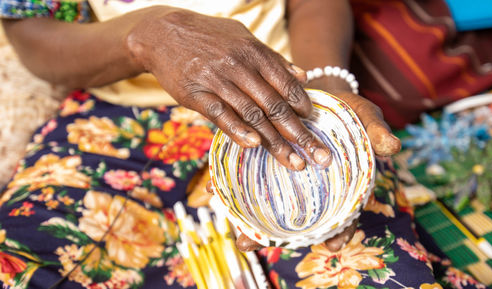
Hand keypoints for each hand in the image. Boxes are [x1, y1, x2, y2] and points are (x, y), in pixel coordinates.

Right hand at [126, 7, 331, 169]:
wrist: (163, 32)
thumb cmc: (208, 37)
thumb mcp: (243, 38)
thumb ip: (274, 59)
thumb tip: (303, 76)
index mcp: (255, 53)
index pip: (286, 84)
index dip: (302, 105)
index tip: (314, 123)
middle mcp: (240, 67)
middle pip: (275, 105)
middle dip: (299, 133)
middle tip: (318, 155)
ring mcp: (218, 81)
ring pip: (253, 115)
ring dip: (276, 142)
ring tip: (294, 162)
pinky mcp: (197, 94)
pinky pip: (221, 115)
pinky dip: (238, 130)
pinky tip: (254, 145)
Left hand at [206, 84, 400, 251]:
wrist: (320, 92)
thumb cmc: (348, 111)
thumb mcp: (365, 117)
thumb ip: (375, 132)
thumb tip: (393, 147)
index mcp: (342, 182)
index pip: (344, 211)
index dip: (339, 229)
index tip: (330, 245)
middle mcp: (314, 185)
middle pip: (304, 217)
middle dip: (286, 236)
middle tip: (269, 247)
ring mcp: (290, 176)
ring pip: (275, 204)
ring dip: (258, 223)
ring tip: (243, 239)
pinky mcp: (270, 160)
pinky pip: (255, 177)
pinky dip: (240, 188)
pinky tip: (222, 196)